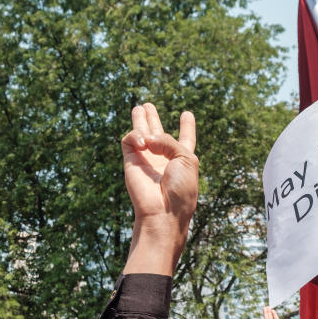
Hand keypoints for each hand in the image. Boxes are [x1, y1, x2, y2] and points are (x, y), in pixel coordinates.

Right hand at [122, 103, 197, 254]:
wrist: (163, 211)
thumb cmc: (180, 188)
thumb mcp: (186, 158)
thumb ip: (168, 140)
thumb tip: (146, 138)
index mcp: (182, 158)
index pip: (185, 139)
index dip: (187, 126)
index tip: (187, 115)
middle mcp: (163, 158)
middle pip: (157, 135)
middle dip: (153, 120)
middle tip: (149, 106)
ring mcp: (146, 160)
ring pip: (141, 134)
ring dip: (140, 120)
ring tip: (140, 108)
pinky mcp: (131, 161)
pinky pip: (130, 140)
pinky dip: (136, 136)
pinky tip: (144, 144)